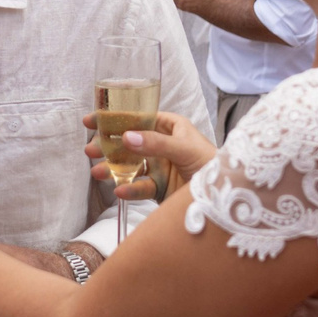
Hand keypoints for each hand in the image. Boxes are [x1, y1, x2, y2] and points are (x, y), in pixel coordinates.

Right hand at [82, 110, 216, 200]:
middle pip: (129, 142)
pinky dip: (129, 189)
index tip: (92, 120)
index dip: (115, 118)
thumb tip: (127, 136)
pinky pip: (140, 187)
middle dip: (108, 146)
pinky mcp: (160, 189)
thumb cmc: (213, 164)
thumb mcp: (185, 149)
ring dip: (112, 169)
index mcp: (171, 127)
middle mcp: (163, 145)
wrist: (227, 198)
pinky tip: (120, 190)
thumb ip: (156, 143)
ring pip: (130, 166)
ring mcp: (160, 168)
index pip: (138, 118)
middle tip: (89, 149)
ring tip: (98, 172)